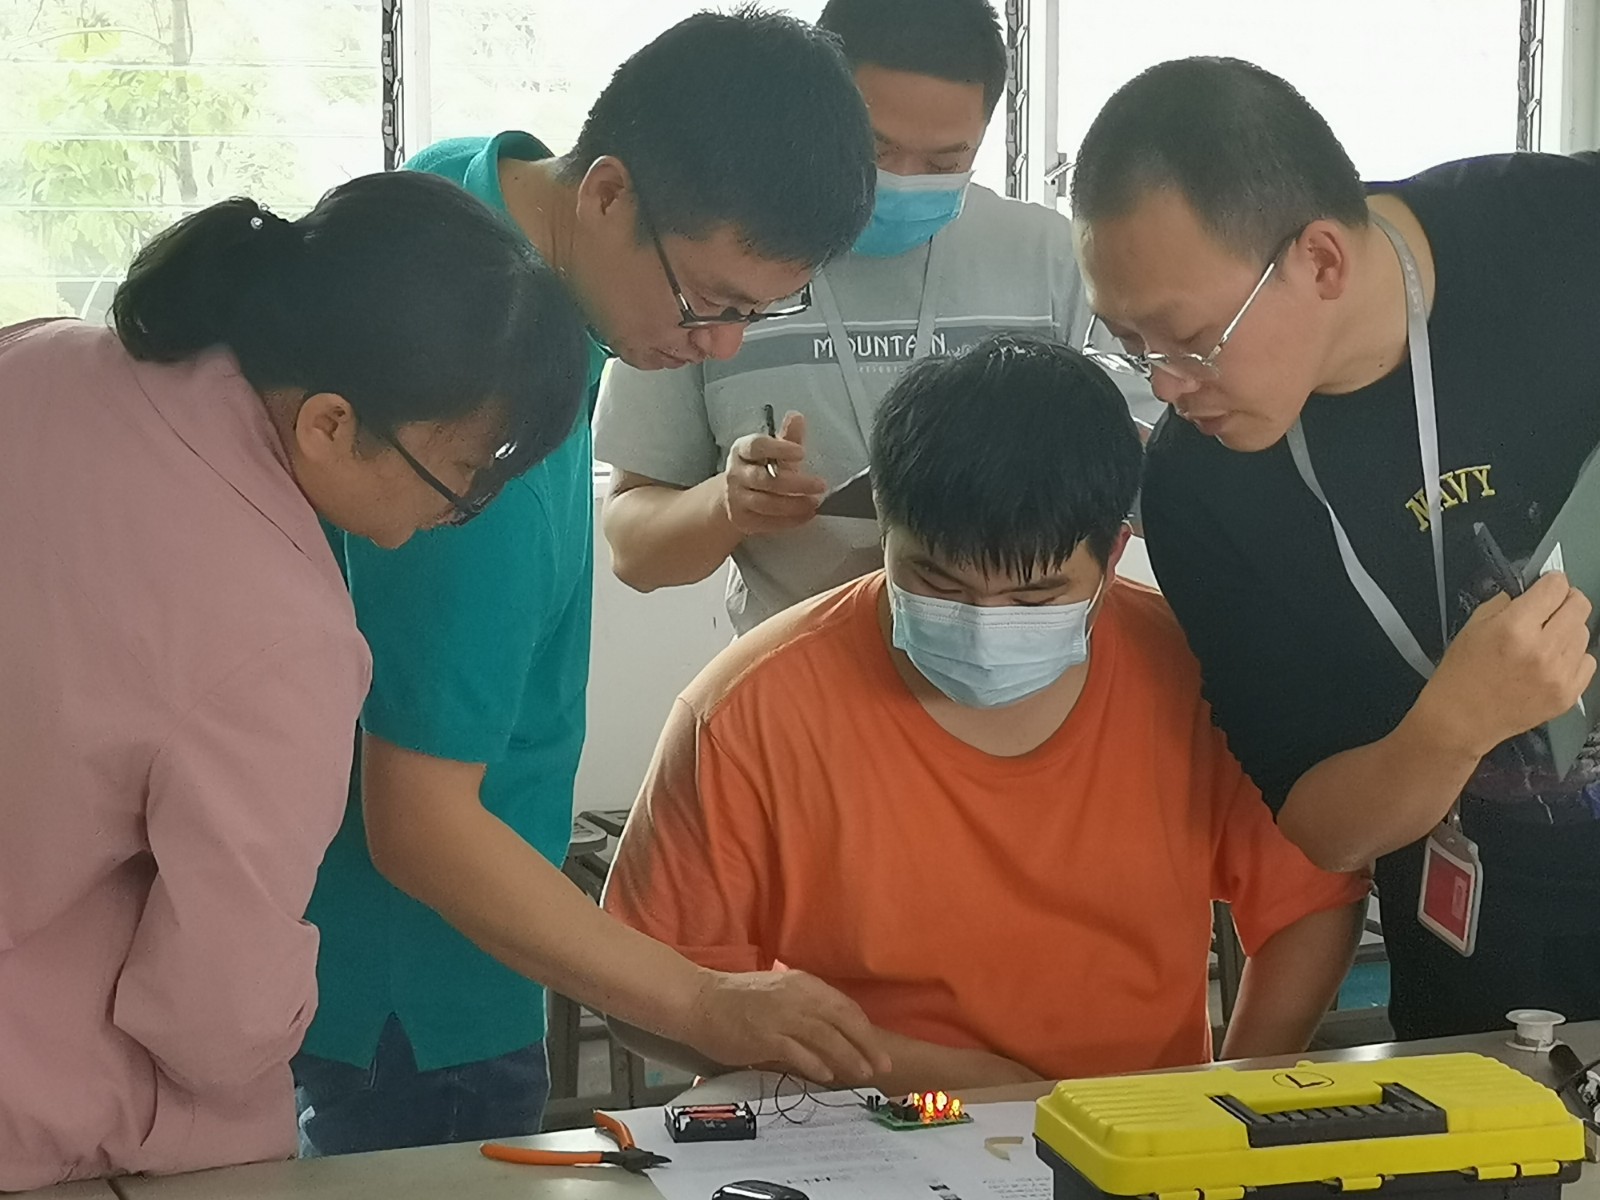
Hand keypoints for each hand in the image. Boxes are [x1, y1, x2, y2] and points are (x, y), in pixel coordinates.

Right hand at [682, 968, 892, 1085]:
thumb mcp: (777, 993)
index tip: (877, 1046)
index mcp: (801, 982)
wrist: (698, 1000)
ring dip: (849, 1058)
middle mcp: (797, 995)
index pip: (844, 1005)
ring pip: (827, 1038)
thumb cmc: (735, 1000)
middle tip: (882, 1066)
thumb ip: (803, 1007)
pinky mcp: (766, 1036)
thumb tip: (830, 1031)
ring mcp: (782, 1016)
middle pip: (843, 1021)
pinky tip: (828, 1076)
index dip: (864, 1028)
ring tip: (863, 1074)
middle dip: (866, 1045)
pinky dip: (817, 1065)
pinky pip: (800, 1053)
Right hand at [720, 411, 825, 535]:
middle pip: (764, 479)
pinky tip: (806, 516)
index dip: (779, 448)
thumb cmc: (758, 468)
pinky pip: (768, 522)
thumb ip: (787, 437)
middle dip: (795, 483)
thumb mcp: (772, 450)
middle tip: (820, 484)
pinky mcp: (743, 520)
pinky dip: (790, 521)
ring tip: (814, 502)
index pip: (756, 446)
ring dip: (794, 505)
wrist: (732, 496)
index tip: (801, 452)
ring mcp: (736, 499)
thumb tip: (797, 417)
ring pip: (766, 504)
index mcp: (742, 450)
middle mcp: (736, 474)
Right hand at [1417, 571, 1594, 757]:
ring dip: (1567, 630)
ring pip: (1584, 633)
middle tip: (1551, 608)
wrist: (1460, 720)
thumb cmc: (1461, 676)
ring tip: (1544, 641)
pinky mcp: (1568, 694)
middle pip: (1579, 605)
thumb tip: (1529, 592)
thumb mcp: (1472, 627)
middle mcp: (1541, 650)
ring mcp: (1558, 674)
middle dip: (1565, 601)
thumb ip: (1505, 603)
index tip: (1547, 586)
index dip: (1550, 582)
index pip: (1555, 587)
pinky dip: (1573, 657)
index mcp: (1514, 628)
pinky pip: (1588, 662)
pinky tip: (1550, 662)